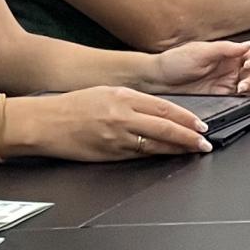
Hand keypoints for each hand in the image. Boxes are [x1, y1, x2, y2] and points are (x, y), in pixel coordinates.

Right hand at [23, 86, 211, 160]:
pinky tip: (167, 157)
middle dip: (189, 136)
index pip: (164, 107)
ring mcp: (117, 137)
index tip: (200, 124)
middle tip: (205, 141)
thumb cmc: (71, 106)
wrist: (44, 122)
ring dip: (178, 148)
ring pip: (156, 144)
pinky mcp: (109, 154)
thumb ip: (131, 100)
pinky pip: (139, 155)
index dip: (185, 118)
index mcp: (122, 96)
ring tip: (194, 150)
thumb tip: (156, 110)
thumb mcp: (104, 92)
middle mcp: (122, 115)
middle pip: (165, 126)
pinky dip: (157, 156)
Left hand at [149, 39, 249, 98]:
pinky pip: (246, 100)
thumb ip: (227, 48)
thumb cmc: (174, 62)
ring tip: (244, 91)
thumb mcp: (201, 51)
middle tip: (242, 83)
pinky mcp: (224, 98)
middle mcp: (231, 68)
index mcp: (228, 54)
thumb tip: (249, 43)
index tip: (247, 65)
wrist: (158, 81)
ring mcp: (228, 84)